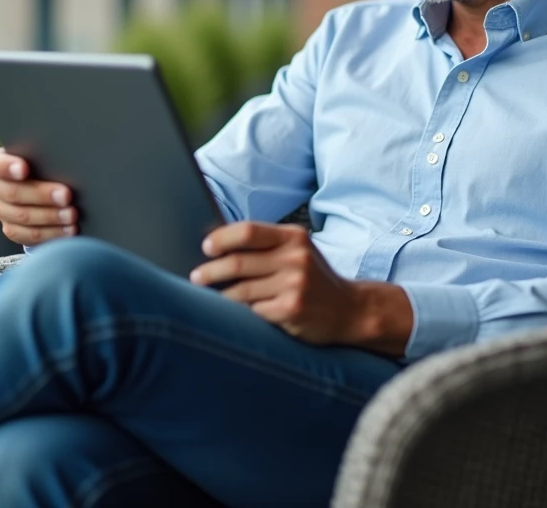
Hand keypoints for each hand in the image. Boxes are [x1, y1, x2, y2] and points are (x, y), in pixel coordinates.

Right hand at [0, 147, 76, 246]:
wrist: (44, 187)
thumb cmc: (44, 165)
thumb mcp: (42, 156)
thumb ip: (45, 157)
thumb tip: (66, 161)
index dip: (6, 166)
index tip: (24, 169)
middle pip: (12, 192)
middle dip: (42, 195)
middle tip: (66, 196)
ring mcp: (1, 210)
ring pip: (22, 216)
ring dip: (50, 216)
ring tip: (72, 215)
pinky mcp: (11, 229)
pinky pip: (29, 235)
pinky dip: (51, 233)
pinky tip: (67, 229)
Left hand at [189, 221, 363, 345]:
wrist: (349, 310)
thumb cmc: (313, 278)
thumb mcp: (297, 251)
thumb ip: (266, 245)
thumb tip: (216, 245)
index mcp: (294, 237)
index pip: (248, 231)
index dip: (222, 239)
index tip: (206, 247)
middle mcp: (296, 258)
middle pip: (238, 262)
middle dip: (210, 271)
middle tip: (196, 277)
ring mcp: (295, 285)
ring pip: (240, 290)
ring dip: (221, 295)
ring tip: (213, 296)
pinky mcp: (291, 309)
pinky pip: (253, 311)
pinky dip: (242, 313)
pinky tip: (240, 314)